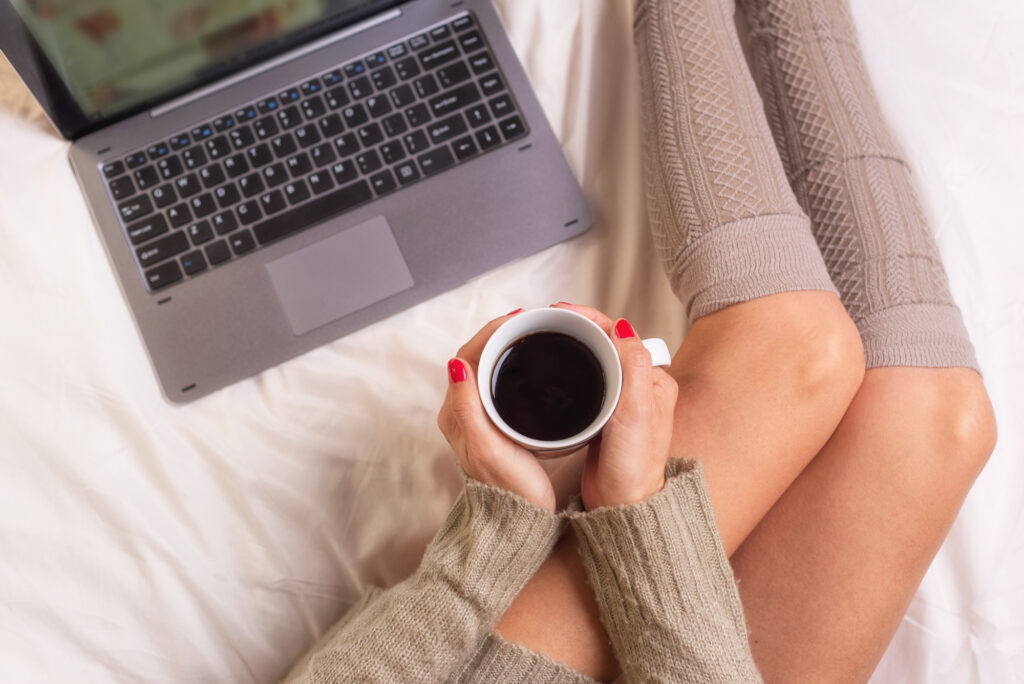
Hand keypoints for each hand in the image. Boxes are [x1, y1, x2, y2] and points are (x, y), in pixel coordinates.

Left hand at [437, 311, 556, 511]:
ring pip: (488, 368)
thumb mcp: (487, 446)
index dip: (491, 333)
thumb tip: (456, 365)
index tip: (518, 321)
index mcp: (456, 413)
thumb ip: (468, 406)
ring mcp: (478, 418)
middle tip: (529, 322)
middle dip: (500, 334)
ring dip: (506, 348)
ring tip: (531, 335)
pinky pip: (499, 382)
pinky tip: (533, 364)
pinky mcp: (494, 424)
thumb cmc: (506, 489)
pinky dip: (513, 366)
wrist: (517, 522)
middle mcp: (462, 412)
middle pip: (476, 358)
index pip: (468, 356)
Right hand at [552, 304, 677, 509]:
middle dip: (577, 326)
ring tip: (545, 336)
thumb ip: (632, 366)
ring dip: (571, 344)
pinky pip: (585, 381)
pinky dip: (569, 368)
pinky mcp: (602, 417)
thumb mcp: (637, 411)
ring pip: (593, 360)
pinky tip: (551, 369)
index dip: (590, 318)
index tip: (562, 313)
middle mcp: (638, 386)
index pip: (619, 334)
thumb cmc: (634, 467)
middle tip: (546, 320)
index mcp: (651, 379)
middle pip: (605, 343)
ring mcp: (620, 401)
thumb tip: (621, 326)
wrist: (623, 506)